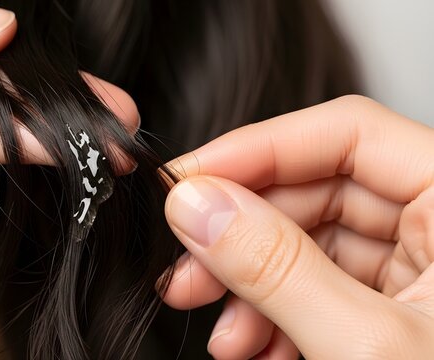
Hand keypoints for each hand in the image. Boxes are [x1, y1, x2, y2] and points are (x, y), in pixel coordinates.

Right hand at [162, 95, 433, 358]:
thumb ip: (277, 269)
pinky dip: (274, 316)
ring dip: (250, 285)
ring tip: (223, 333)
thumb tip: (198, 206)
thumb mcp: (367, 349)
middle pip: (316, 189)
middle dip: (241, 233)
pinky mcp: (393, 310)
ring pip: (308, 243)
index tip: (189, 182)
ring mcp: (419, 270)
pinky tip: (252, 349)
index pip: (347, 134)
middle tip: (187, 265)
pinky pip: (317, 289)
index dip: (258, 149)